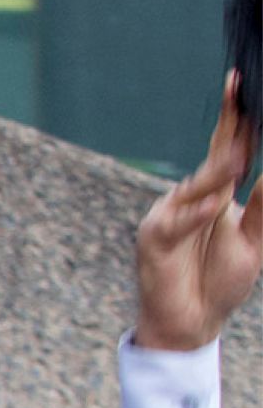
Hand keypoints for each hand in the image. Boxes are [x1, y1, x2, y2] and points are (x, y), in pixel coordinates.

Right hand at [135, 70, 260, 354]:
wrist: (189, 322)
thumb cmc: (220, 279)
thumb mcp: (256, 238)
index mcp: (219, 192)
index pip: (234, 146)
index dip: (241, 118)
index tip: (248, 85)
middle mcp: (193, 196)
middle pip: (215, 154)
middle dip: (228, 124)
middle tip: (238, 89)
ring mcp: (171, 214)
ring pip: (199, 186)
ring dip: (219, 169)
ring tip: (239, 155)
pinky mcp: (154, 238)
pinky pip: (178, 222)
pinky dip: (195, 214)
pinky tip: (215, 204)